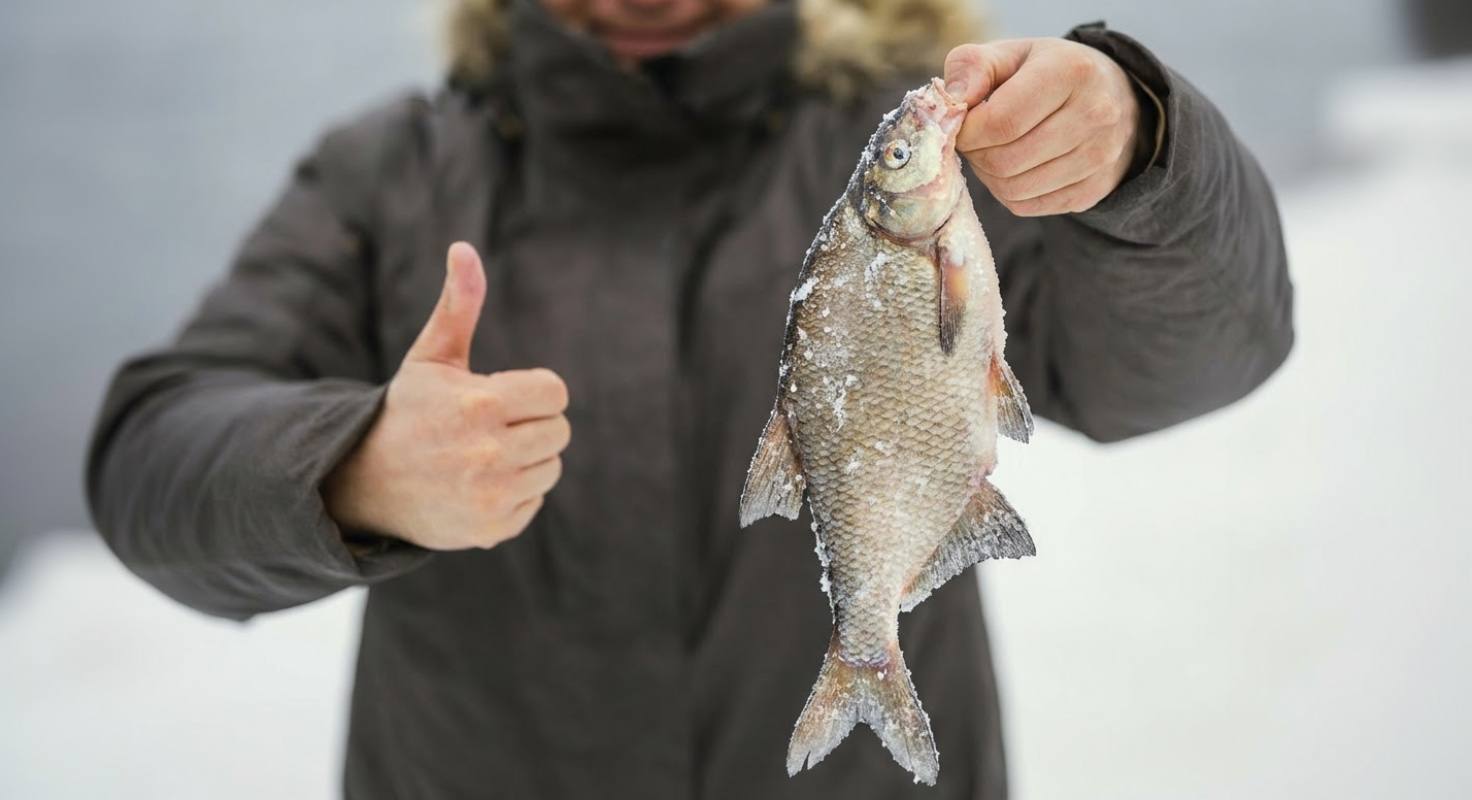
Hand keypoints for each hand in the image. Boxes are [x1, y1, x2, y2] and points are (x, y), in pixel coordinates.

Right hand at [324, 243, 570, 549]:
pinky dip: (514, 493)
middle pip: (559, 431)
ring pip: (551, 467)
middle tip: (488, 427)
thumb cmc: (409, 411)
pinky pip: (535, 500)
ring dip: (526, 459)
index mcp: (481, 404)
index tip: (499, 396)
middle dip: (530, 424)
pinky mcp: (491, 529)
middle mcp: (488, 454)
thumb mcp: (432, 356)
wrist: (365, 482)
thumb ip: (458, 305)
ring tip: (480, 456)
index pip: (554, 393)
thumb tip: (464, 247)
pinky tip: (477, 485)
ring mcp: (490, 495)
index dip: (532, 391)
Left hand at [944, 38, 1142, 216]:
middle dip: (976, 154)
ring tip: (992, 150)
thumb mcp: (1010, 53)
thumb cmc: (1047, 71)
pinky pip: (1027, 206)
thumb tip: (952, 103)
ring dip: (989, 175)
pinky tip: (1014, 167)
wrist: (1112, 95)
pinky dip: (1008, 192)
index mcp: (1071, 71)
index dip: (967, 131)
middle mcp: (1095, 114)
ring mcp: (1099, 156)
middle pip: (1005, 161)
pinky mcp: (1092, 190)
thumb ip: (973, 67)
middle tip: (975, 140)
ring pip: (1013, 190)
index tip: (961, 125)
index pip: (1001, 122)